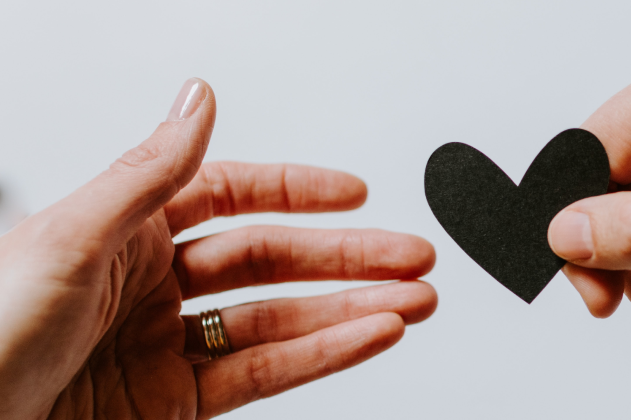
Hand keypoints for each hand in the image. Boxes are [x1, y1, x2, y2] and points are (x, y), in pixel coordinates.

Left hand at [0, 79, 437, 418]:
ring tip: (412, 301)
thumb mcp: (67, 239)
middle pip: (270, 262)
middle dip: (347, 258)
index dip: (294, 192)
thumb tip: (198, 99)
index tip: (353, 194)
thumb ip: (149, 172)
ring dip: (351, 310)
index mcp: (119, 232)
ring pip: (280, 322)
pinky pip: (264, 373)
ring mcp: (165, 349)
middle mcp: (147, 287)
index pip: (227, 197)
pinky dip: (324, 356)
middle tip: (410, 256)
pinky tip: (368, 337)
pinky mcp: (174, 405)